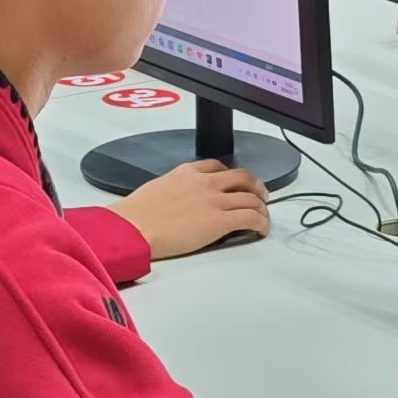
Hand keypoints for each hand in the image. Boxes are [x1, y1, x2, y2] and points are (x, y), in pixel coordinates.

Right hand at [117, 159, 268, 259]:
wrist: (134, 227)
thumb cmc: (137, 214)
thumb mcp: (157, 188)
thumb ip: (175, 189)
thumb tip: (179, 200)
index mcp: (188, 172)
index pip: (218, 166)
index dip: (232, 176)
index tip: (235, 183)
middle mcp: (206, 182)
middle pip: (243, 177)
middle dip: (256, 186)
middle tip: (260, 196)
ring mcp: (215, 200)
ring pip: (252, 198)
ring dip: (261, 208)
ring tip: (263, 217)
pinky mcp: (220, 220)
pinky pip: (251, 218)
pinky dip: (261, 223)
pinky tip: (261, 230)